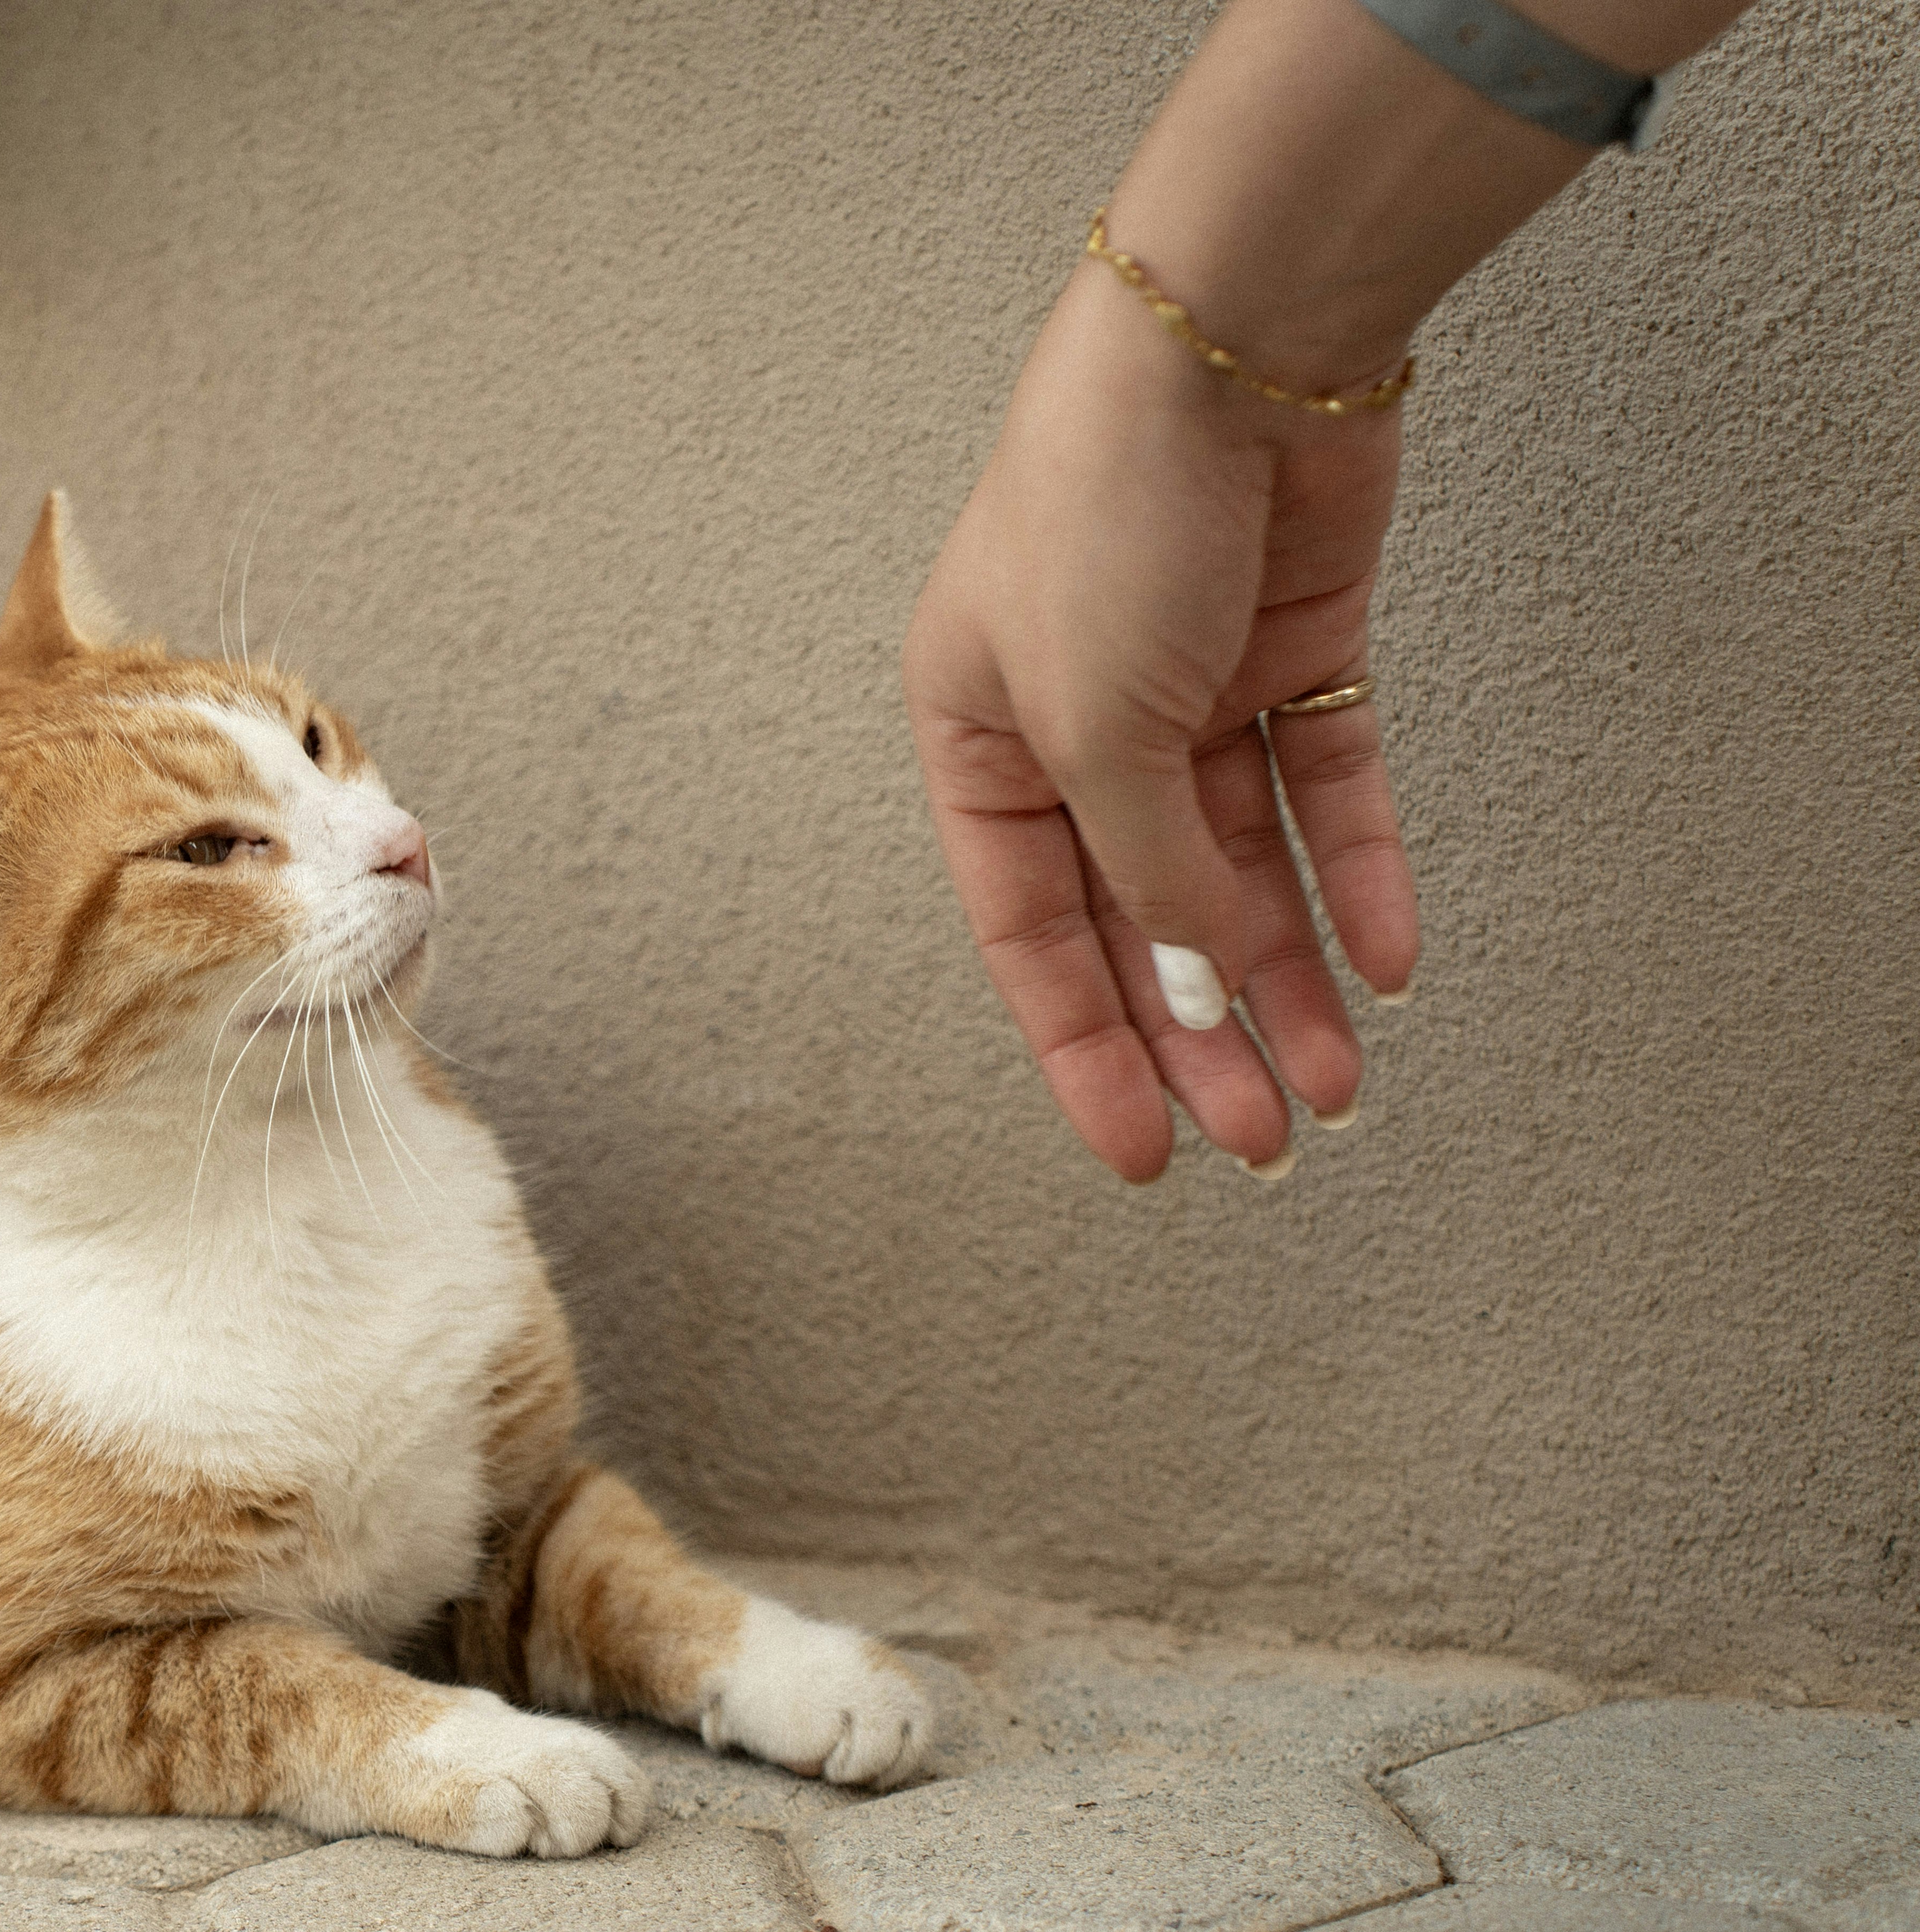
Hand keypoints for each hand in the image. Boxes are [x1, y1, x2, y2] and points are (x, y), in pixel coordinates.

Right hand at [905, 265, 1420, 1180]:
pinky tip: (1384, 961)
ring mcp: (1191, 691)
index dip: (1085, 1050)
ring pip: (1244, 871)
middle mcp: (1078, 727)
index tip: (1142, 1153)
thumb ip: (1146, 871)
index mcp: (977, 741)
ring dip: (1291, 979)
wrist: (1230, 349)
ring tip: (1338, 1082)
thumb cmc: (1100, 516)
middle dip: (1205, 1036)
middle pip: (1145, 918)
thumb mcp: (1090, 731)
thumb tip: (1200, 977)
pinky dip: (1357, 877)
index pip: (1030, 934)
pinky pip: (1328, 792)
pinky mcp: (1295, 652)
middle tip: (1264, 1138)